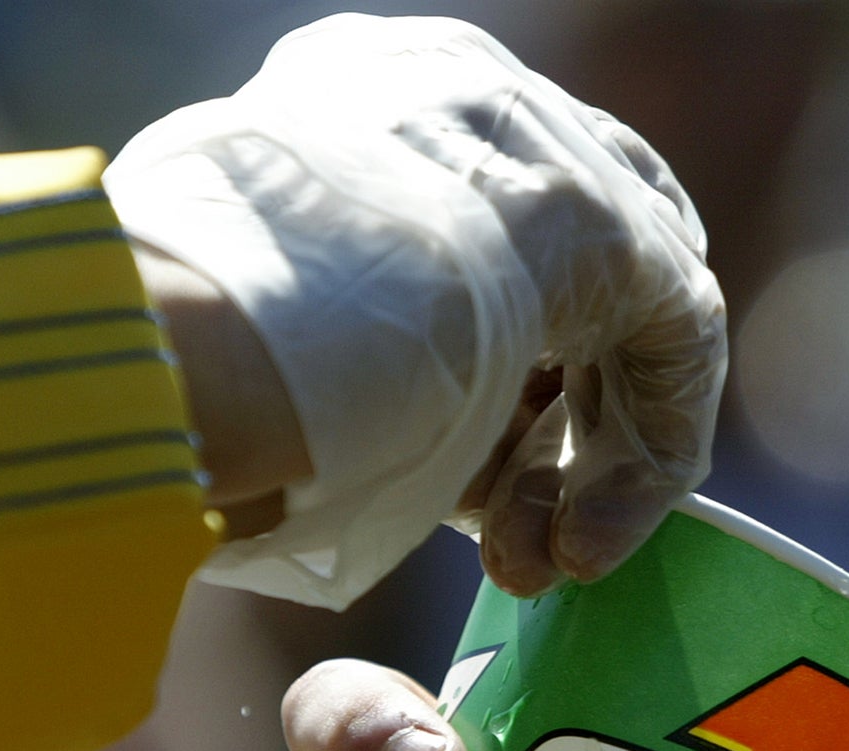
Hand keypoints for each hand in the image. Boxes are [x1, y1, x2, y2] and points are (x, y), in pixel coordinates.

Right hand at [109, 15, 725, 607]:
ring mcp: (542, 146)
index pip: (488, 217)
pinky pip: (673, 345)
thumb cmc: (175, 364)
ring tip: (531, 561)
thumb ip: (326, 325)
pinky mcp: (609, 230)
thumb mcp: (241, 315)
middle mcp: (468, 94)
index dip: (492, 361)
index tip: (462, 472)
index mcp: (372, 91)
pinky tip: (578, 546)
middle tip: (508, 531)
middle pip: (575, 260)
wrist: (190, 341)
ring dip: (584, 462)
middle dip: (546, 419)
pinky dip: (641, 463)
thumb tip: (344, 399)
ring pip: (625, 311)